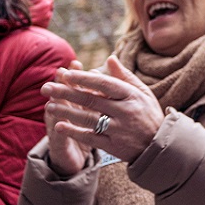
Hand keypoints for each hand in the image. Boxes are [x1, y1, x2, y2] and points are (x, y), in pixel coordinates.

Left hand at [41, 56, 163, 165]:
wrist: (159, 146)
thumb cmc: (148, 114)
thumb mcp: (142, 92)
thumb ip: (125, 76)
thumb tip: (109, 58)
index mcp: (131, 95)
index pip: (104, 84)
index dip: (84, 79)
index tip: (65, 74)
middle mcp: (125, 111)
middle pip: (91, 100)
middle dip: (66, 93)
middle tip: (46, 88)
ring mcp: (119, 129)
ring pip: (88, 119)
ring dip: (66, 112)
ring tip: (49, 106)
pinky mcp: (113, 146)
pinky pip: (90, 138)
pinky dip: (74, 132)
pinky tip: (59, 126)